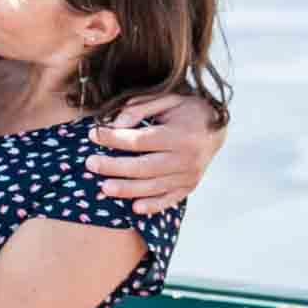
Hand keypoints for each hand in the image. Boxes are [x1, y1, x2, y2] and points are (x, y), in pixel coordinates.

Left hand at [86, 92, 226, 214]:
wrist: (217, 129)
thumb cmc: (186, 111)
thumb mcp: (167, 99)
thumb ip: (140, 107)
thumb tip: (116, 124)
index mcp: (181, 134)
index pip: (140, 140)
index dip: (114, 139)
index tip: (93, 134)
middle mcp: (187, 158)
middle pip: (143, 167)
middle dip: (114, 167)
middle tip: (90, 164)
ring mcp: (189, 176)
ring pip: (153, 187)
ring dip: (127, 189)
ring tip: (104, 188)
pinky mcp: (189, 187)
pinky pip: (169, 200)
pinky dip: (152, 205)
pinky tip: (134, 208)